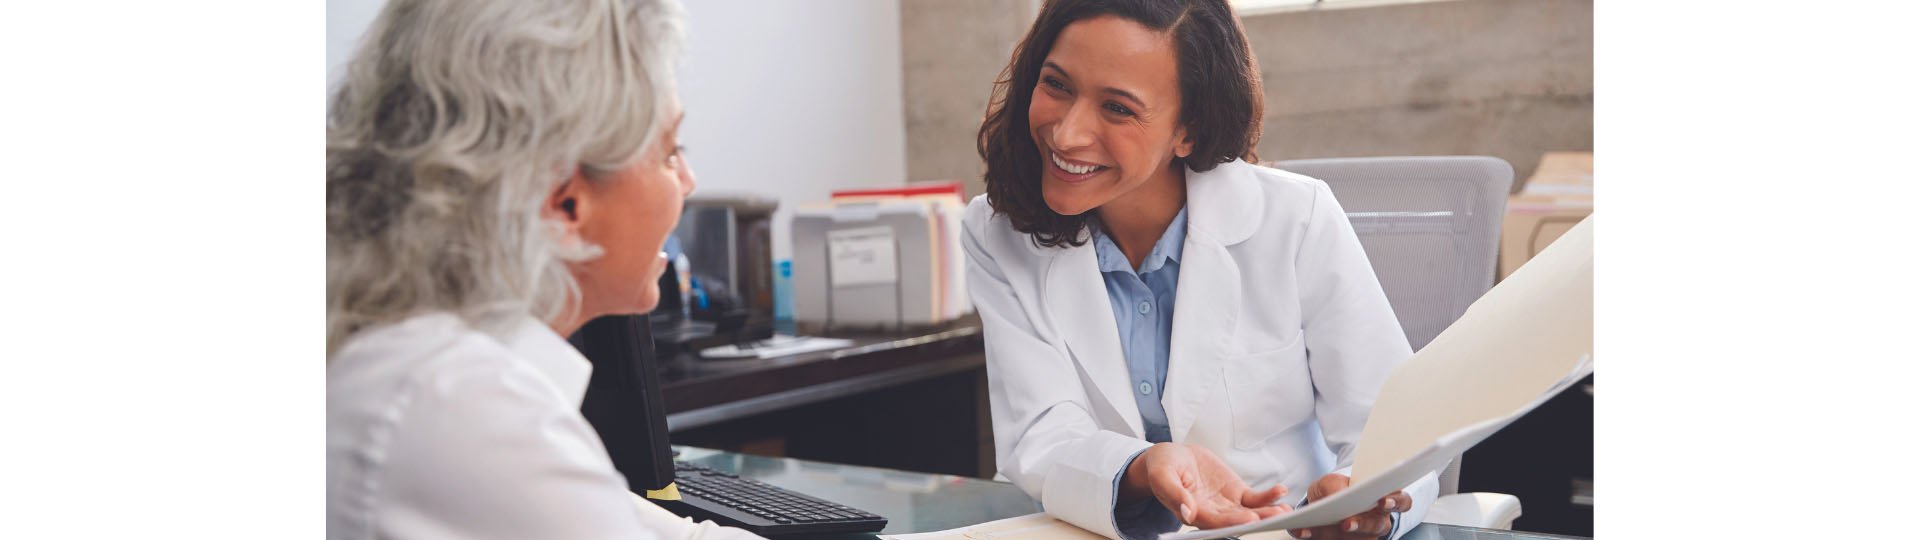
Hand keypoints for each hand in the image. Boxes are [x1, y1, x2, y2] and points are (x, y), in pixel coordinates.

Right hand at [1121, 443, 1290, 528]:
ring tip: (1284, 509)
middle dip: (1257, 519)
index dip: (1231, 521)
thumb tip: (1186, 512)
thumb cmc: (1163, 467)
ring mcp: (1227, 505)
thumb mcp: (1162, 475)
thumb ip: (1173, 493)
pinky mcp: (1237, 493)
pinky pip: (1255, 499)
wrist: (1173, 458)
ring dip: (1267, 512)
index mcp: (1193, 513)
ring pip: (1250, 512)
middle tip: (1275, 515)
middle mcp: (1212, 513)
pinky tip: (1281, 491)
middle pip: (1236, 520)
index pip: (1214, 521)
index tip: (1248, 518)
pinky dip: (1268, 496)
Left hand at [1285, 473, 1410, 539]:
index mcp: (1384, 499)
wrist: (1323, 502)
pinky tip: (1302, 531)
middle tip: (1346, 524)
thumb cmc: (1336, 489)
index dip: (1395, 502)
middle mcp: (1378, 521)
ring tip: (1317, 529)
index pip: (1401, 502)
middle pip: (1377, 526)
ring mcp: (1364, 537)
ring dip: (1336, 536)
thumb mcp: (1332, 481)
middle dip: (1361, 524)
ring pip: (1358, 539)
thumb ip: (1336, 485)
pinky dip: (1315, 536)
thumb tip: (1339, 496)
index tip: (1384, 501)